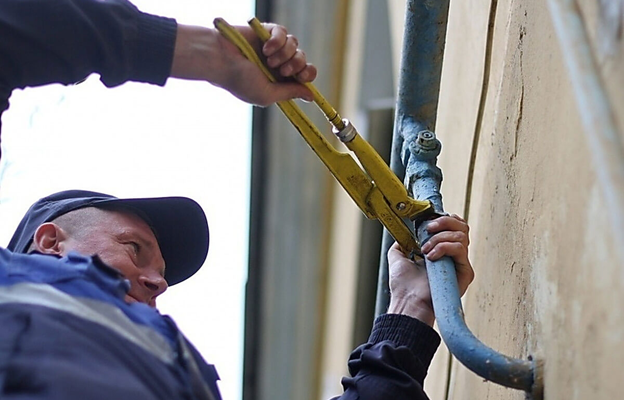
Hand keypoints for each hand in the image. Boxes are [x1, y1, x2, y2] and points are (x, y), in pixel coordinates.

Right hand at [171, 22, 316, 105]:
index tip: (300, 77)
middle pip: (303, 59)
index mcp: (280, 79)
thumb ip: (290, 93)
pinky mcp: (266, 31)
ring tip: (268, 59)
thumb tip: (311, 97)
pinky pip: (283, 32)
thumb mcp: (267, 94)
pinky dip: (277, 40)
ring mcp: (273, 46)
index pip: (304, 74)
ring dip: (284, 53)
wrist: (220, 59)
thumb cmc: (239, 81)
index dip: (307, 74)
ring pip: (294, 45)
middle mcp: (278, 62)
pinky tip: (266, 48)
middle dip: (296, 64)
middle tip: (281, 70)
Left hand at [387, 214, 473, 325]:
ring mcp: (459, 263)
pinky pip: (460, 249)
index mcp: (440, 250)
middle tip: (427, 229)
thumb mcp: (398, 257)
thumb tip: (404, 234)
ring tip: (425, 250)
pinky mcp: (465, 272)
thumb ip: (403, 242)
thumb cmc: (403, 285)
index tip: (426, 221)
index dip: (443, 218)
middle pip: (461, 226)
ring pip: (461, 236)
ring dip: (439, 238)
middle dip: (443, 222)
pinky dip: (444, 247)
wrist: (408, 301)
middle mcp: (452, 256)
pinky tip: (432, 257)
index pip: (452, 226)